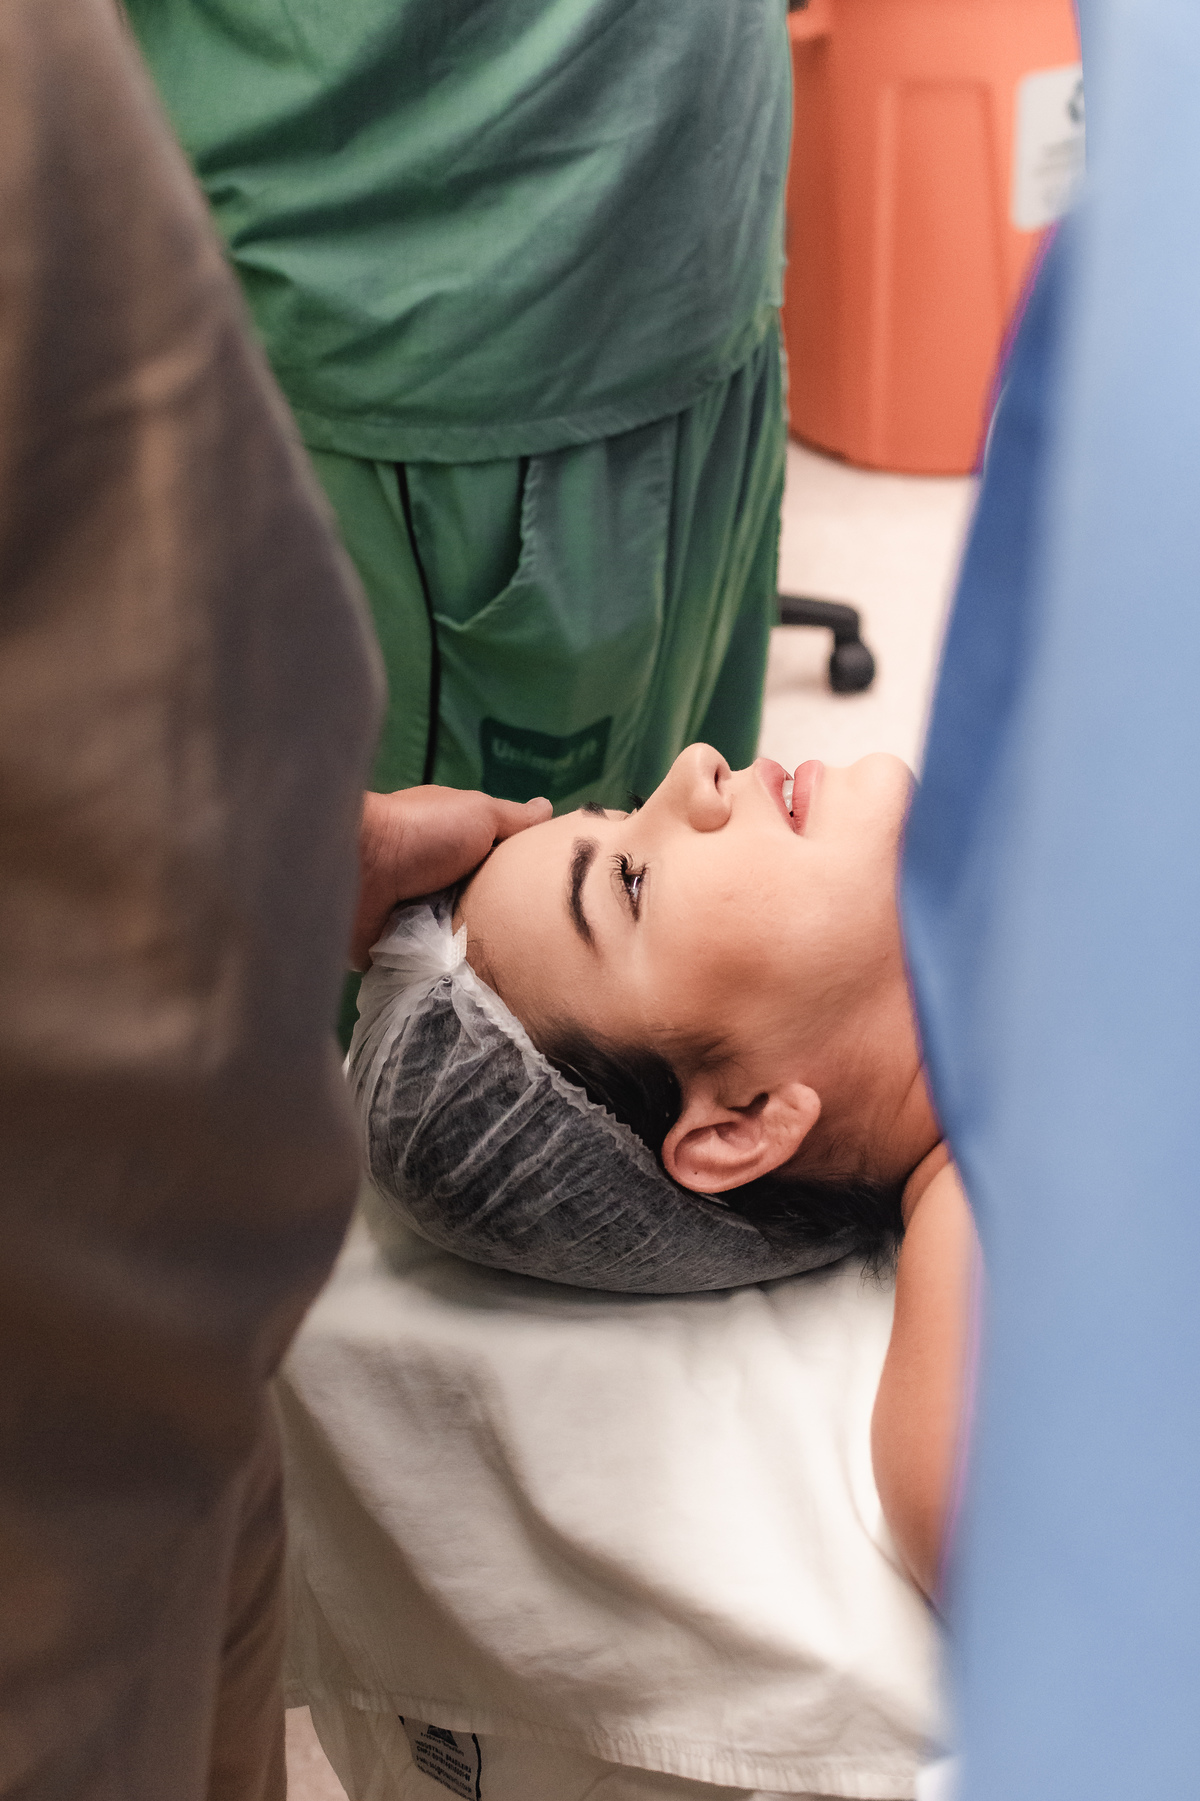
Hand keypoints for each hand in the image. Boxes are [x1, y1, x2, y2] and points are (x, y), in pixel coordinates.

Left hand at [350, 786, 551, 969]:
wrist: (358, 870)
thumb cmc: (422, 833)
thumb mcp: (479, 813)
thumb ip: (513, 819)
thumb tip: (549, 808)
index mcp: (451, 845)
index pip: (495, 867)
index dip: (520, 881)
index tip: (549, 902)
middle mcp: (432, 878)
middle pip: (479, 904)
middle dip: (501, 920)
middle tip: (537, 944)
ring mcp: (412, 913)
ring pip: (456, 938)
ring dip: (474, 949)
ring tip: (513, 972)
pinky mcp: (394, 946)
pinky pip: (428, 964)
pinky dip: (444, 969)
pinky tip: (471, 981)